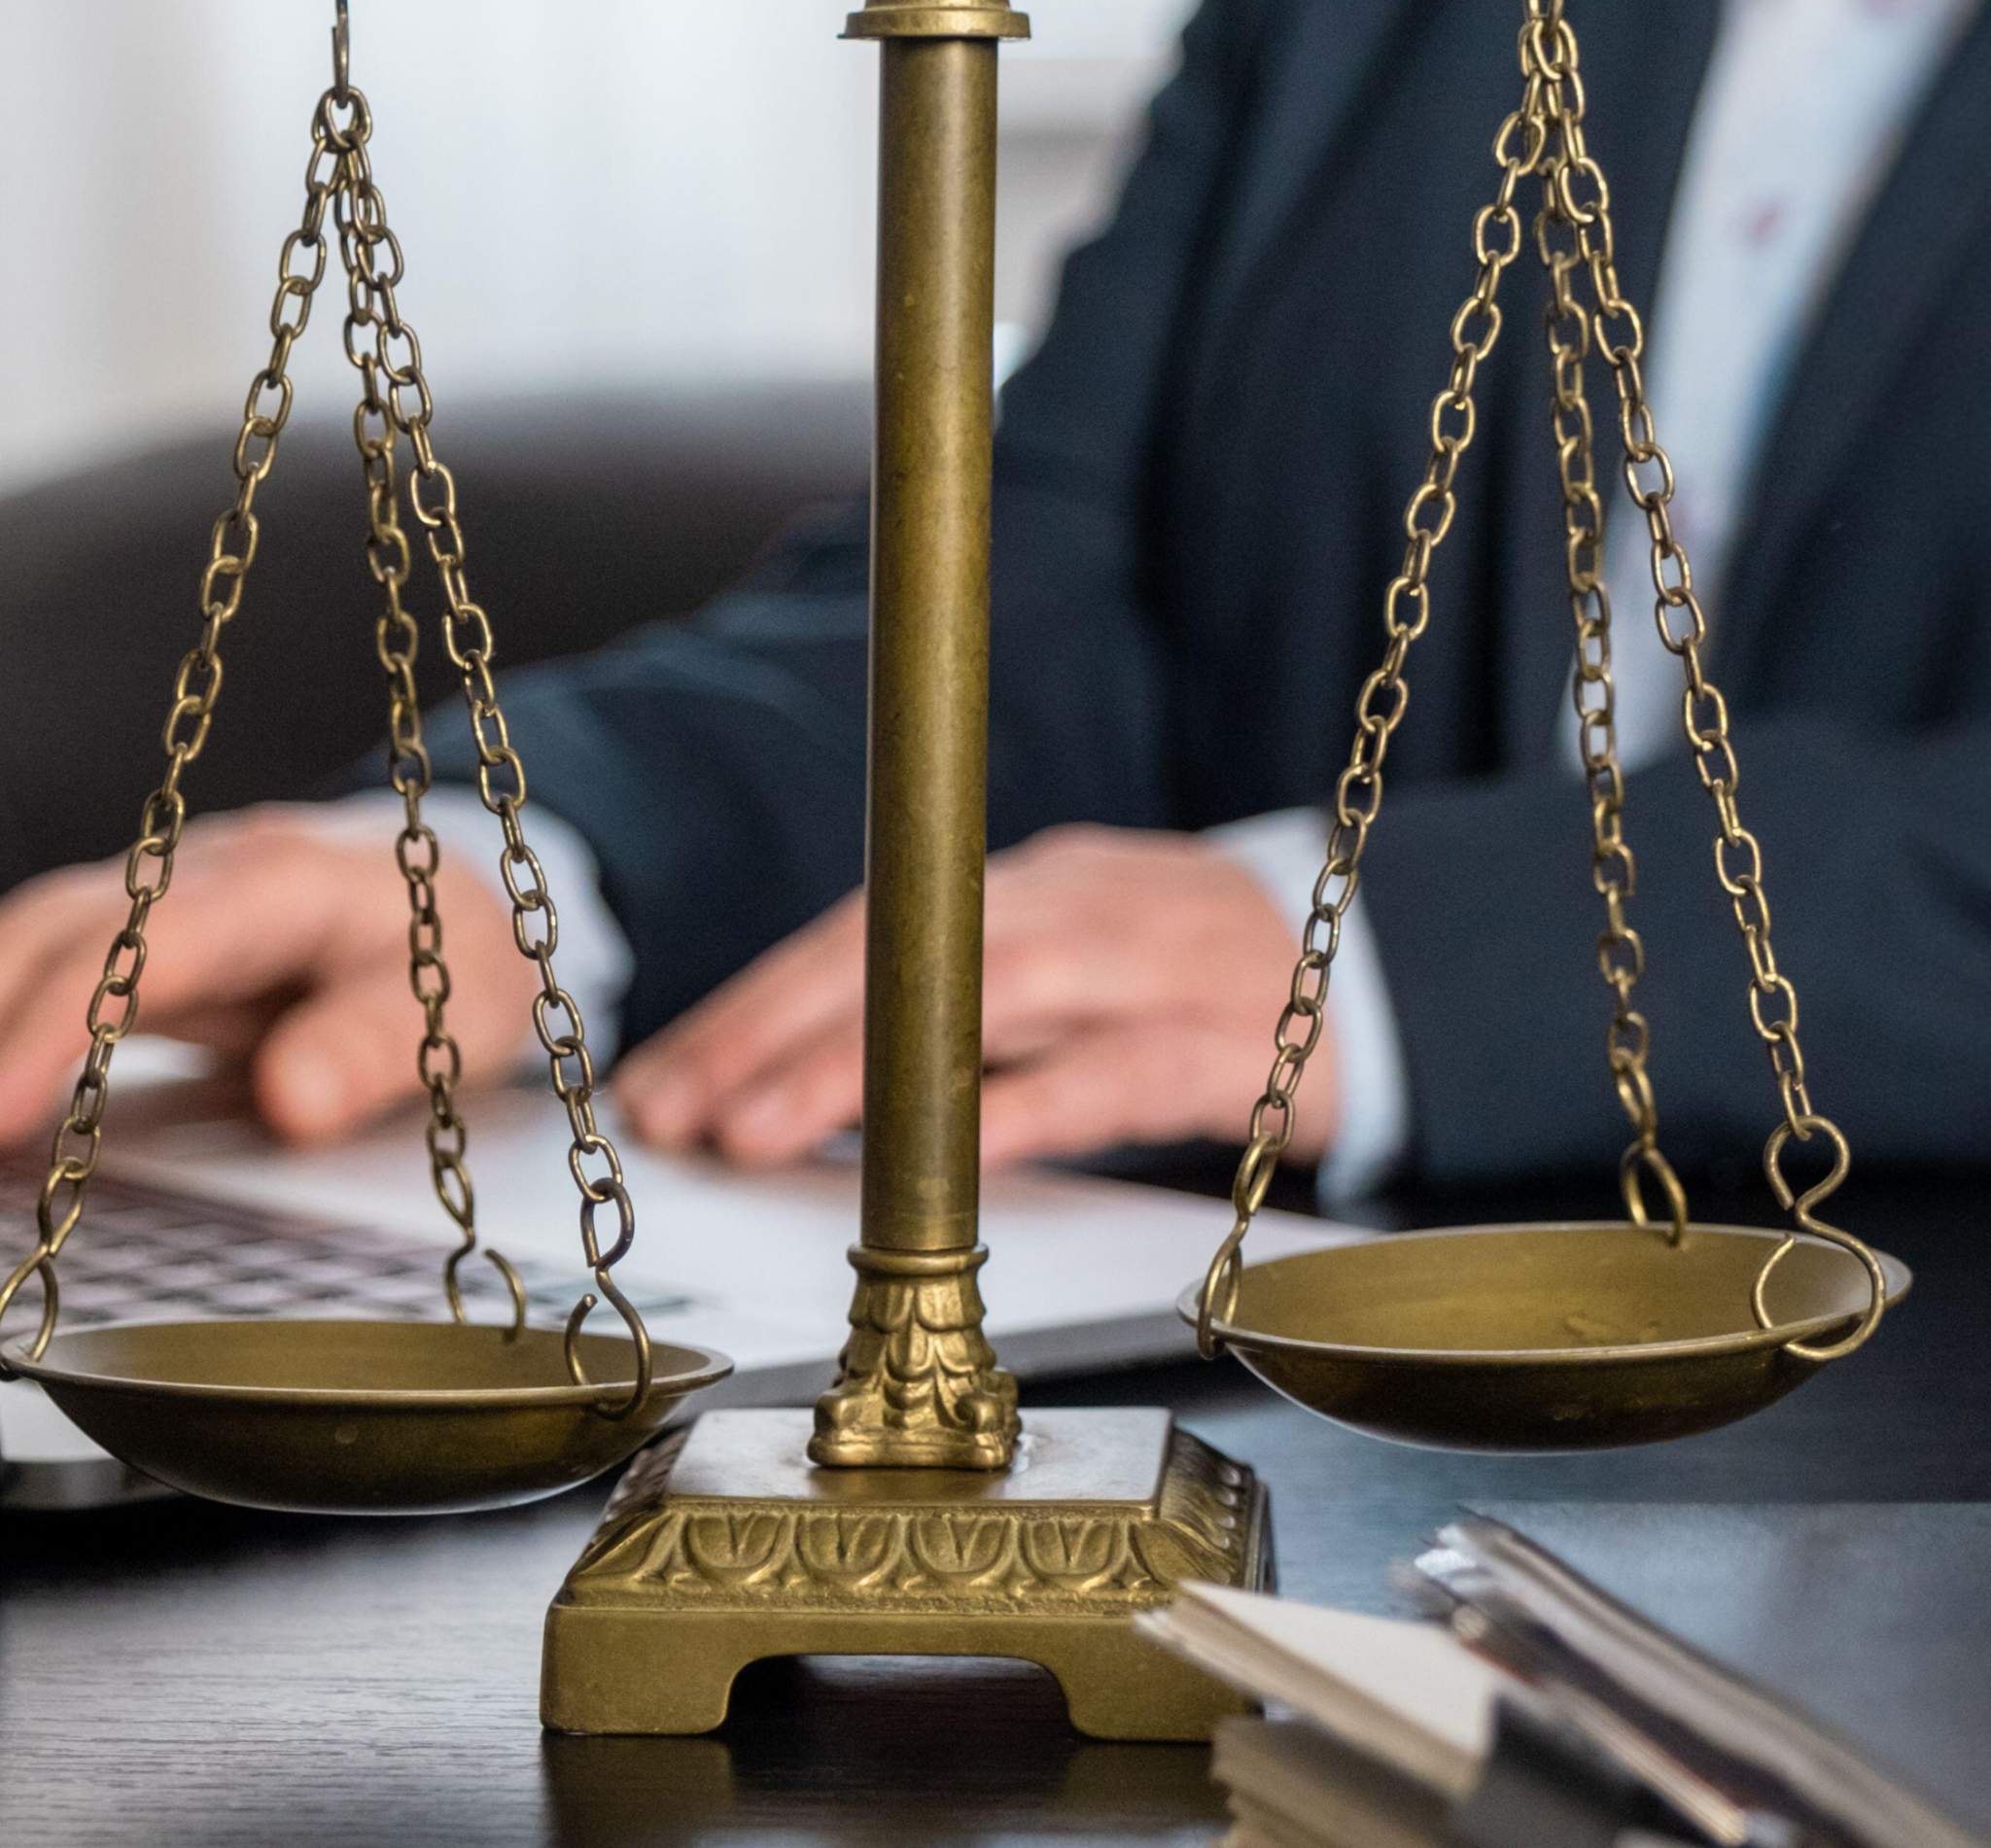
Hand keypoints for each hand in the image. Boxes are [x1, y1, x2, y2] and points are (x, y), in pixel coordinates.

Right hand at [0, 805, 529, 1155]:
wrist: (456, 899)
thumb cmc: (450, 954)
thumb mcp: (461, 1008)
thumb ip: (375, 1048)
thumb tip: (290, 1098)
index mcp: (286, 883)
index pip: (154, 940)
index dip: (65, 1018)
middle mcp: (205, 877)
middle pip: (62, 926)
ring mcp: (161, 900)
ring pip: (34, 935)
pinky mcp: (138, 937)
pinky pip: (45, 963)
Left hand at [612, 823, 1335, 1169]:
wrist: (1372, 971)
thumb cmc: (1187, 980)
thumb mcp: (1064, 965)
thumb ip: (955, 1006)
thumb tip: (798, 1074)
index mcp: (1020, 887)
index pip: (861, 932)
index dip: (755, 1005)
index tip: (667, 1076)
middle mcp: (1069, 904)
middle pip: (896, 952)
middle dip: (769, 1036)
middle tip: (676, 1111)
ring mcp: (1144, 966)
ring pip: (978, 999)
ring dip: (856, 1067)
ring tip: (755, 1133)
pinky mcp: (1216, 1043)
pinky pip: (1101, 1073)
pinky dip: (1014, 1107)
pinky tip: (931, 1152)